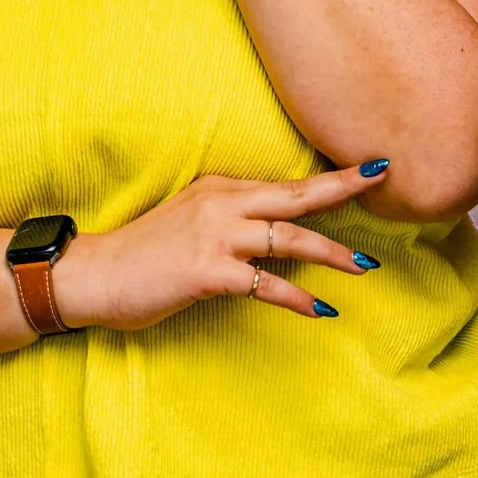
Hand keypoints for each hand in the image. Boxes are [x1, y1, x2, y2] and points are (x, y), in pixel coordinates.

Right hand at [52, 162, 387, 331]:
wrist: (96, 273)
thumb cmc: (145, 253)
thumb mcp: (192, 219)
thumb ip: (231, 217)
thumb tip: (276, 228)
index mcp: (220, 189)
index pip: (284, 183)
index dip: (327, 177)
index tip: (367, 167)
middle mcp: (222, 204)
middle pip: (294, 195)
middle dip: (341, 187)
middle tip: (380, 177)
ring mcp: (214, 235)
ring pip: (286, 238)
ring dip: (330, 253)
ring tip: (365, 266)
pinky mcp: (206, 270)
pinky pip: (263, 284)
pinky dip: (296, 297)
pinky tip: (320, 310)